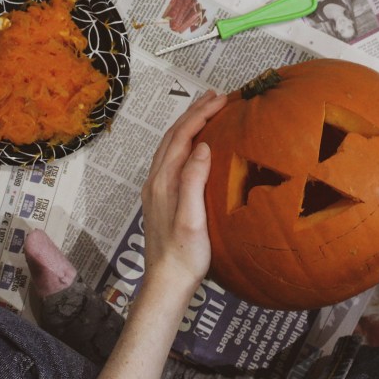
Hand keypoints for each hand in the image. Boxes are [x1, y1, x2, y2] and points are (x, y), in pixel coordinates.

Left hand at [141, 89, 226, 296]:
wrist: (167, 282)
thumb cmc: (184, 255)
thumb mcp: (192, 219)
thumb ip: (193, 181)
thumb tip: (202, 146)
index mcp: (164, 181)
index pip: (182, 136)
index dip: (201, 114)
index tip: (222, 99)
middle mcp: (156, 180)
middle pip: (173, 135)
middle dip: (194, 112)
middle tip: (216, 96)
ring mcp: (157, 188)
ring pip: (171, 145)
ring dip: (188, 124)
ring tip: (206, 111)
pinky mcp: (161, 197)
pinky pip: (172, 157)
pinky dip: (185, 140)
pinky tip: (197, 144)